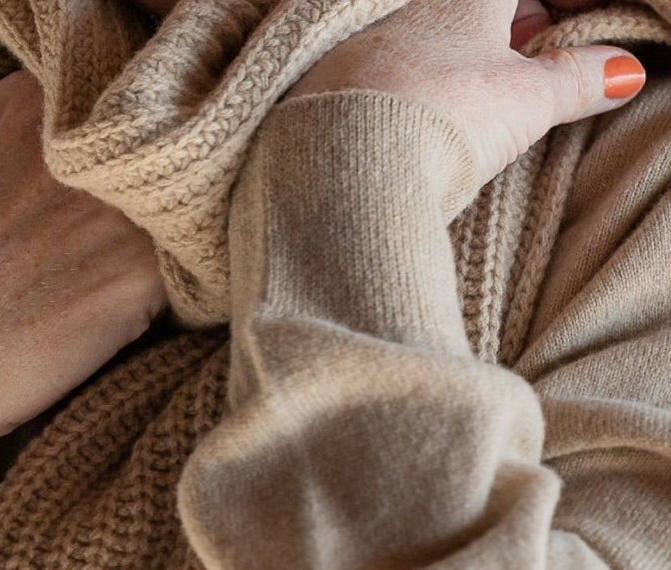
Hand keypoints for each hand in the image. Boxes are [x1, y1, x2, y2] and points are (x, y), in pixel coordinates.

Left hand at [285, 0, 644, 187]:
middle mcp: (407, 12)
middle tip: (538, 73)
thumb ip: (573, 81)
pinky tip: (423, 130)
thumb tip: (619, 73)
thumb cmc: (438, 122)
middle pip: (475, 12)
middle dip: (514, 36)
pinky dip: (416, 95)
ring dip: (462, 69)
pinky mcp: (329, 92)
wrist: (344, 174)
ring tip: (483, 113)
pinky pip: (385, 78)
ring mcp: (363, 50)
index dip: (557, 13)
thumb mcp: (523, 103)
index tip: (574, 41)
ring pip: (428, 45)